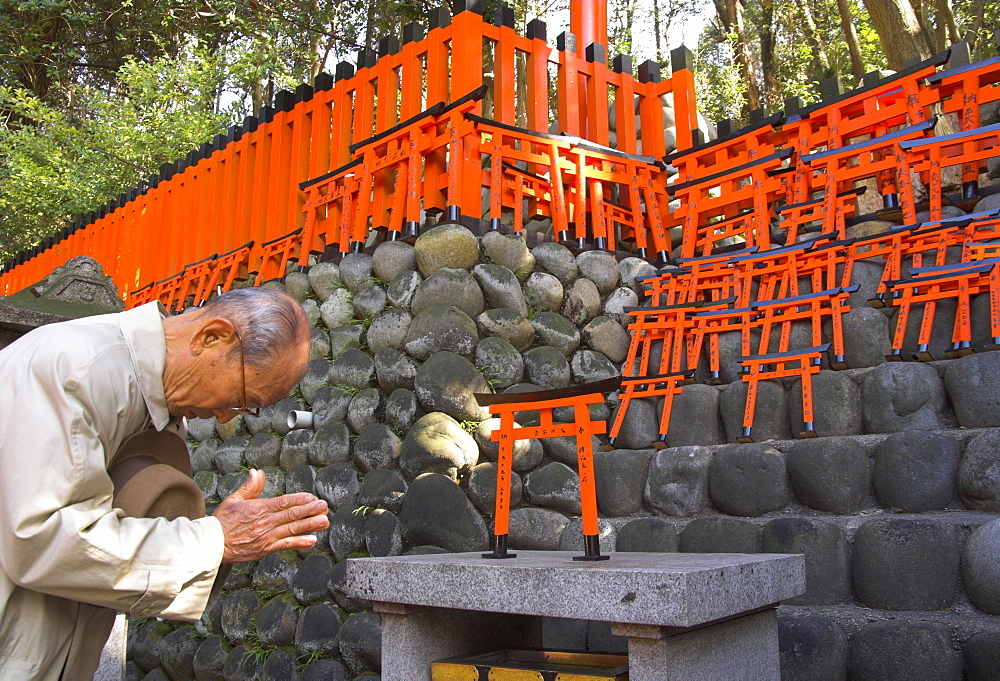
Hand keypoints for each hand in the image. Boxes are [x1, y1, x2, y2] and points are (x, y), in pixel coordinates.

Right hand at [213, 469, 328, 562]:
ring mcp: (266, 537)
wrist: (212, 545)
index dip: (300, 499)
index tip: (312, 497)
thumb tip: (258, 472)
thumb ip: (249, 487)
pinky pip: (285, 545)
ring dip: (310, 525)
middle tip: (324, 506)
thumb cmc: (222, 522)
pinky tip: (312, 540)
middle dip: (310, 510)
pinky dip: (299, 542)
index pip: (284, 502)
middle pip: (291, 514)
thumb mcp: (234, 500)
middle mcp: (265, 522)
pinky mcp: (265, 549)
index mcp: (259, 508)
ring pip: (292, 529)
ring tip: (324, 521)